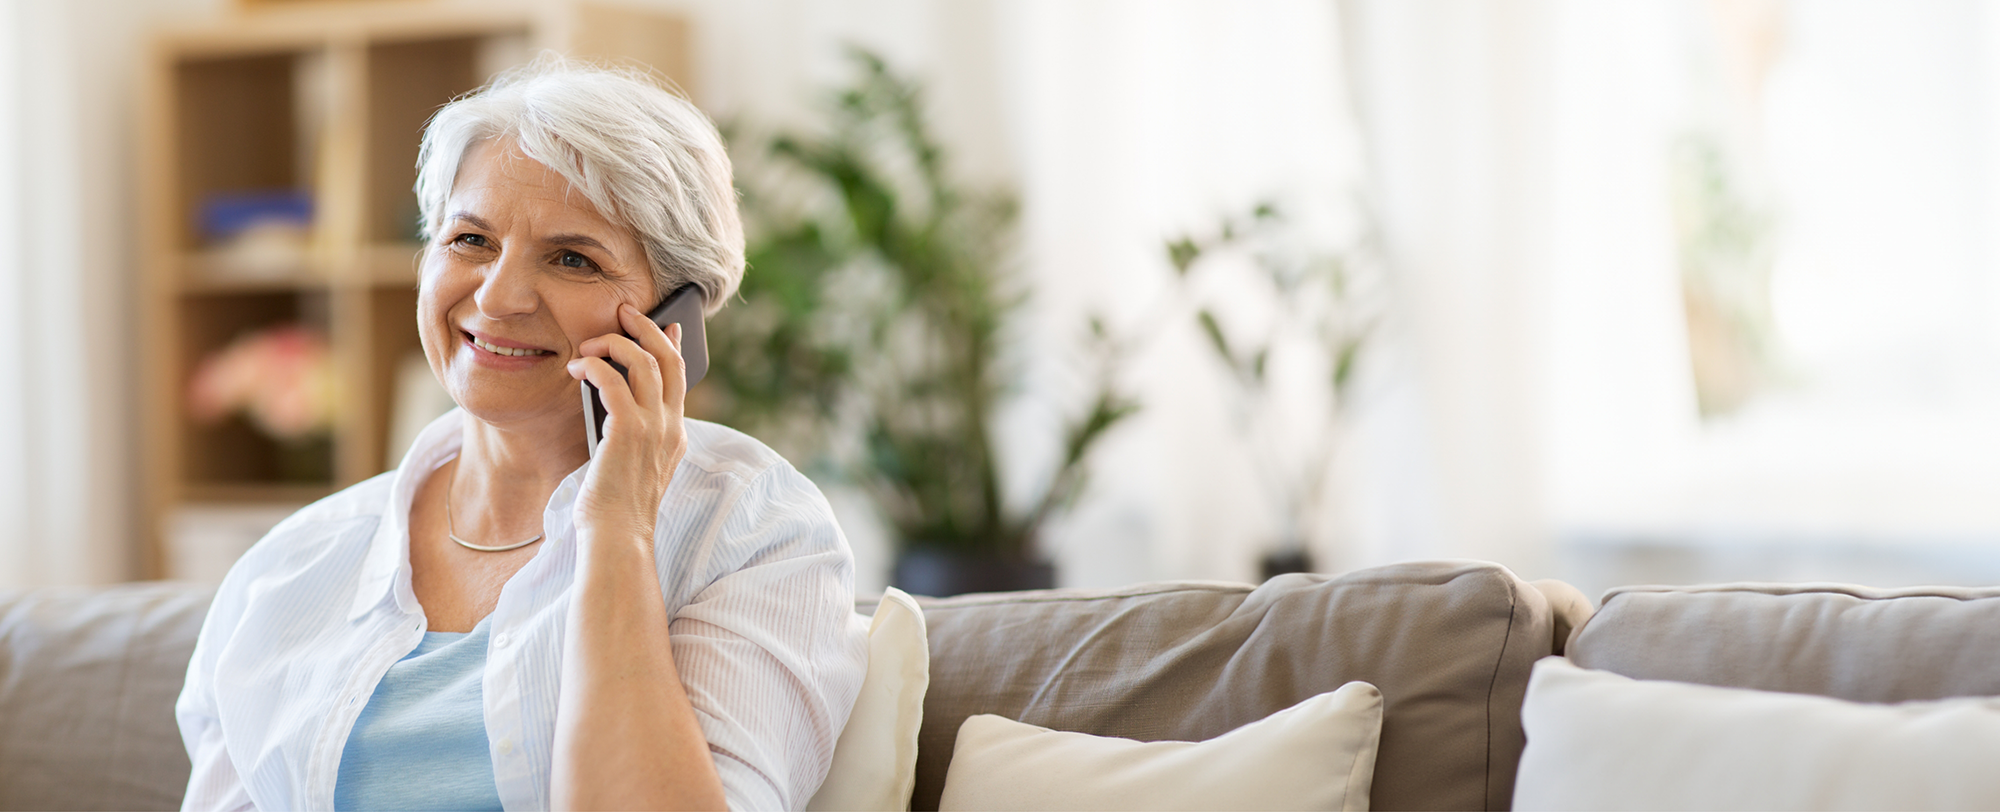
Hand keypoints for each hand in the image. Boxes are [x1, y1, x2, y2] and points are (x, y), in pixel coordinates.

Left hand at [566, 303, 688, 553]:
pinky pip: (613, 381)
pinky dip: (594, 367)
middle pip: (668, 359)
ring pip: (643, 362)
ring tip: (590, 344)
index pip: (680, 378)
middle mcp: (671, 427)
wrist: (617, 538)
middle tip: (624, 311)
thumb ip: (633, 434)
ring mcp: (654, 428)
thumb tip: (612, 399)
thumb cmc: (615, 508)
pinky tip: (577, 369)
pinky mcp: (629, 431)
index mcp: (675, 435)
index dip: (673, 346)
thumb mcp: (632, 465)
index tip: (667, 326)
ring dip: (614, 343)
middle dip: (647, 328)